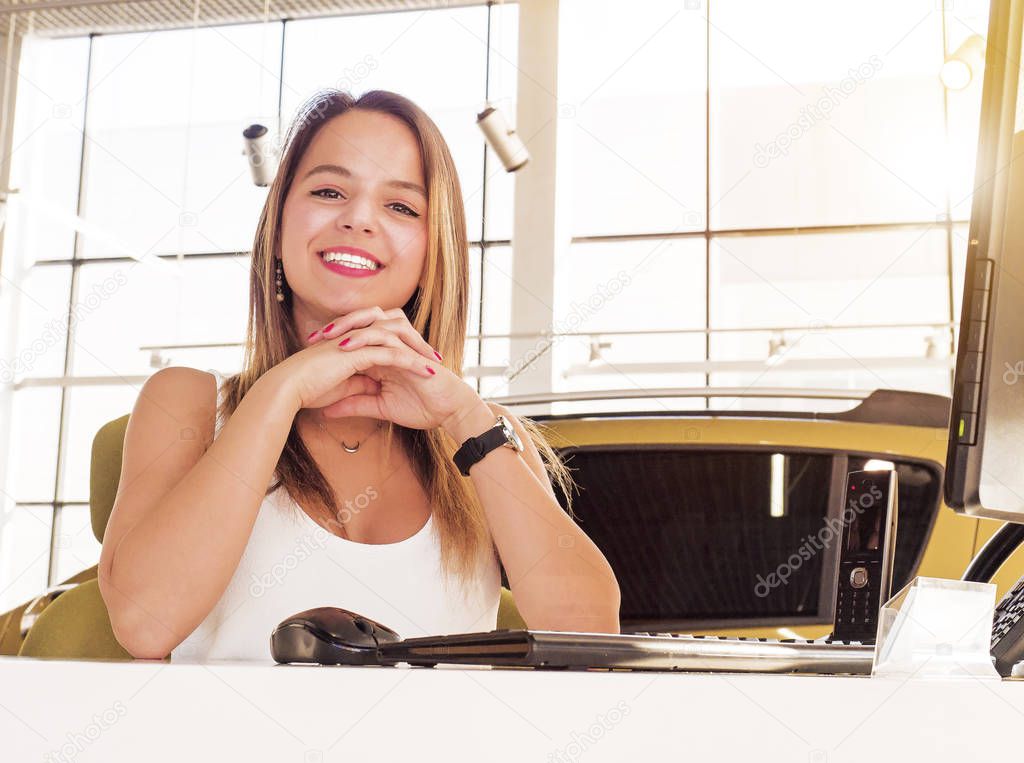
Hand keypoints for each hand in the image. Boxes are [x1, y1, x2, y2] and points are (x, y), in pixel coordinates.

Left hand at [296, 306, 482, 432]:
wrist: (450, 411)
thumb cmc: (422, 408)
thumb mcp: (380, 407)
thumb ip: (354, 404)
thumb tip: (325, 411)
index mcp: (382, 353)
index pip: (354, 337)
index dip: (330, 342)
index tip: (305, 354)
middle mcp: (391, 343)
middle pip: (360, 321)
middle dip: (336, 326)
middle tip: (311, 338)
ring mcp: (402, 342)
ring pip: (373, 320)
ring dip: (349, 326)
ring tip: (327, 336)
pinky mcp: (411, 348)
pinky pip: (387, 336)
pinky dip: (366, 339)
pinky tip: (348, 346)